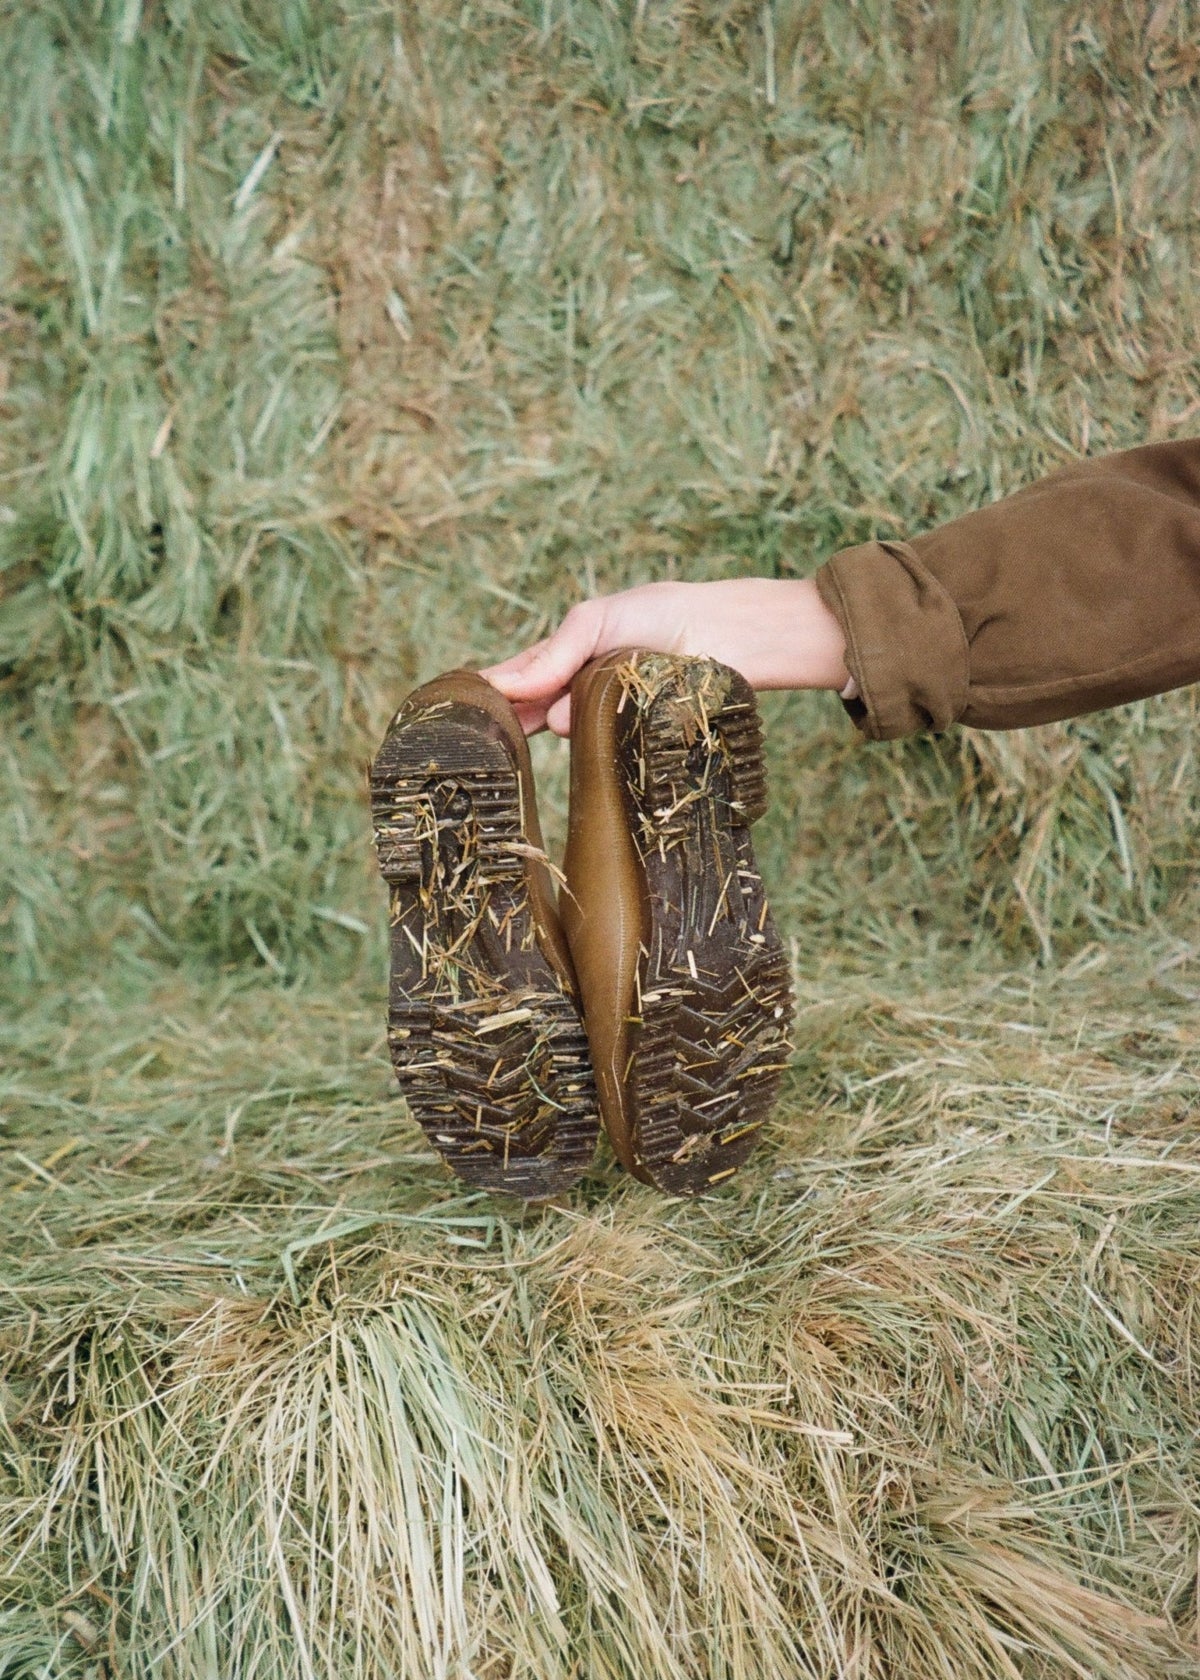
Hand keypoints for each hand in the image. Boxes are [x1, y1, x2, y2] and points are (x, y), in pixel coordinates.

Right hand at [481, 578, 849, 734]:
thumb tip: (515, 694)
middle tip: (477, 735)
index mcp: (568, 660)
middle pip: (534, 713)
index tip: (456, 711)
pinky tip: (570, 735)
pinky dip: (584, 743)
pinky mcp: (634, 740)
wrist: (728, 632)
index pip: (518, 680)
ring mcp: (607, 719)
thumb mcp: (596, 622)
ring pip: (566, 730)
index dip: (491, 696)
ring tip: (530, 726)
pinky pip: (601, 750)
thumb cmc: (662, 614)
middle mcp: (583, 693)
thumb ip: (555, 654)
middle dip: (508, 723)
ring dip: (548, 727)